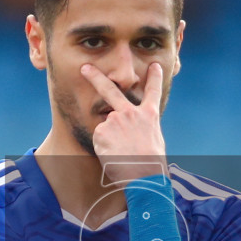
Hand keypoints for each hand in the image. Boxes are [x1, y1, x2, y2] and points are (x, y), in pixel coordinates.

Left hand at [81, 61, 166, 182]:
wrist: (145, 175)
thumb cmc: (152, 164)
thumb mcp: (155, 141)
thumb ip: (143, 129)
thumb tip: (134, 131)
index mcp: (149, 116)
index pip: (153, 92)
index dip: (154, 77)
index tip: (154, 66)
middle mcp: (131, 113)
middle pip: (111, 91)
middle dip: (96, 77)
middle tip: (85, 68)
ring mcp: (115, 120)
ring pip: (105, 127)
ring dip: (109, 140)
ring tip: (121, 153)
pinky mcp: (102, 130)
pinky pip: (99, 139)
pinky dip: (103, 148)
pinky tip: (114, 155)